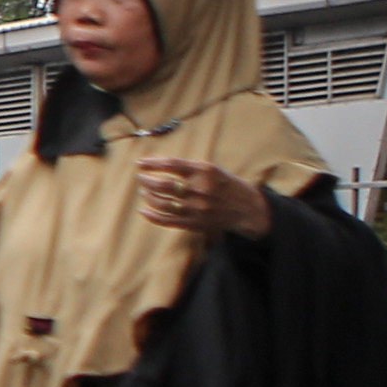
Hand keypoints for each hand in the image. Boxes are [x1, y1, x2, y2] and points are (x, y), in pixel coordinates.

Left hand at [136, 154, 269, 240]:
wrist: (247, 208)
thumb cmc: (224, 184)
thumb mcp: (211, 169)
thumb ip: (186, 167)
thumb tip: (154, 164)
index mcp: (204, 172)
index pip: (171, 164)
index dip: (152, 164)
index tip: (140, 163)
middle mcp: (200, 190)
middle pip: (162, 185)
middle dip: (146, 181)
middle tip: (141, 178)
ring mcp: (197, 208)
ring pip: (161, 203)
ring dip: (148, 197)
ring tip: (144, 192)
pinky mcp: (195, 223)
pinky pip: (167, 220)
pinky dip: (151, 216)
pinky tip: (143, 210)